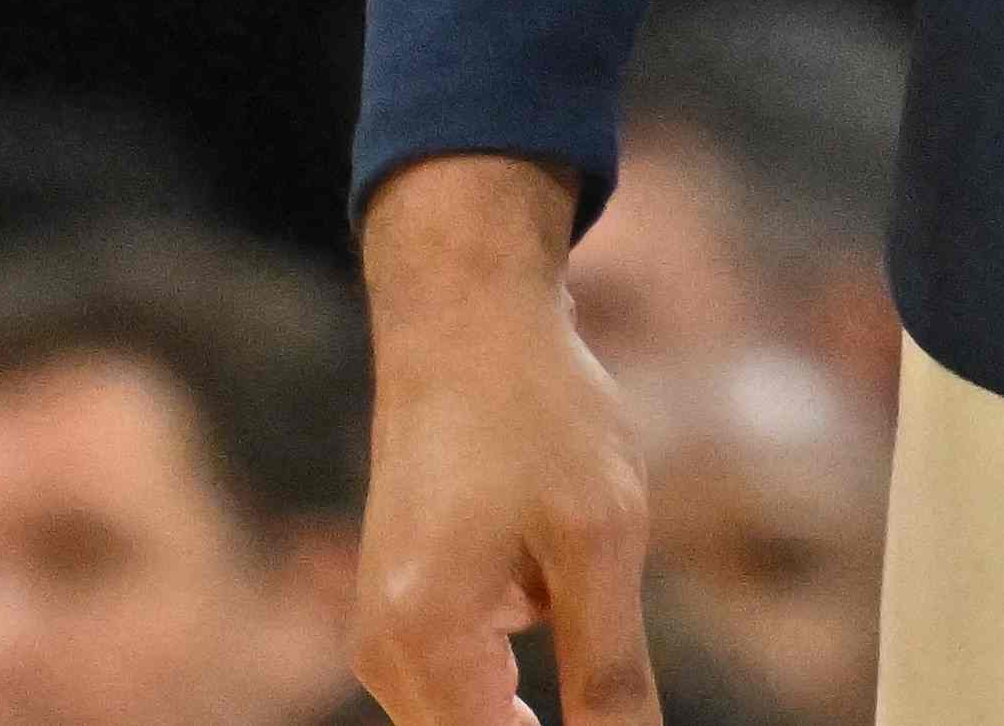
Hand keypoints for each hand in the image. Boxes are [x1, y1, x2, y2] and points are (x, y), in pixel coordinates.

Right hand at [351, 156, 652, 725]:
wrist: (466, 318)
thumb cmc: (538, 413)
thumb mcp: (600, 540)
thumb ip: (610, 674)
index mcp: (424, 645)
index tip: (620, 715)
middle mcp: (384, 654)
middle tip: (591, 616)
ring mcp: (386, 634)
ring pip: (478, 719)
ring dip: (536, 703)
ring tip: (570, 588)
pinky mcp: (406, 611)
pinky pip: (471, 682)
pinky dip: (521, 668)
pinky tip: (554, 584)